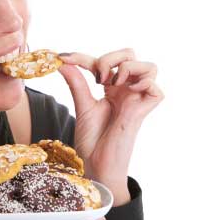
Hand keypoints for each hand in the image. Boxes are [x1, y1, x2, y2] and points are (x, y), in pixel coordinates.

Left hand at [57, 48, 163, 205]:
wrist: (94, 165)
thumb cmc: (91, 140)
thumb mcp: (82, 105)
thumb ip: (76, 82)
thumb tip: (63, 61)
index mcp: (112, 88)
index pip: (103, 61)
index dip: (83, 57)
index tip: (64, 59)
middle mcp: (126, 91)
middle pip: (131, 55)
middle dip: (111, 57)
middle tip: (96, 77)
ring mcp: (137, 100)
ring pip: (150, 67)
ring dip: (128, 67)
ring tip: (110, 84)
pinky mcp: (144, 111)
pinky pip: (156, 88)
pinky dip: (142, 83)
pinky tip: (124, 91)